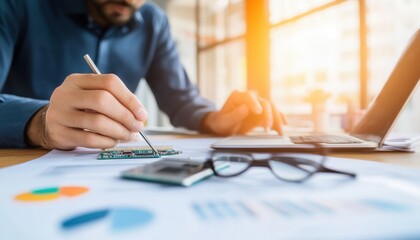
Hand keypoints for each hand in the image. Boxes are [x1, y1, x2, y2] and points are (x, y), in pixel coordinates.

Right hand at [26, 74, 146, 149]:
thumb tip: (140, 116)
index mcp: (77, 80)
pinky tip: (113, 142)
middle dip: (125, 116)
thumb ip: (115, 101)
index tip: (142, 114)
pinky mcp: (59, 133)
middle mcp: (66, 94)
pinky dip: (106, 142)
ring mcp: (60, 113)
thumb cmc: (80, 109)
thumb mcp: (92, 97)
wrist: (49, 124)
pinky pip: (89, 139)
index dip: (130, 99)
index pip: (109, 82)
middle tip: (137, 127)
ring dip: (118, 131)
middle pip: (102, 100)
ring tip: (128, 136)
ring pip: (96, 121)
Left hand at [201, 90, 285, 134]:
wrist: (223, 126)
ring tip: (279, 131)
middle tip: (268, 128)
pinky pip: (272, 115)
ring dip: (277, 119)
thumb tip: (245, 108)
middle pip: (264, 103)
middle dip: (269, 115)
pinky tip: (282, 127)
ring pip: (272, 109)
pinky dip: (278, 121)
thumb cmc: (221, 122)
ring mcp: (257, 105)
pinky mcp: (261, 113)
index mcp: (238, 96)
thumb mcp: (224, 121)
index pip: (249, 96)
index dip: (255, 103)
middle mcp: (250, 98)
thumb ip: (234, 115)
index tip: (259, 112)